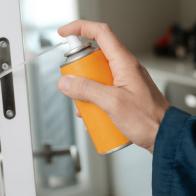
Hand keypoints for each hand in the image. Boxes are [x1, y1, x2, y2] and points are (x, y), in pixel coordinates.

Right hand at [58, 20, 168, 151]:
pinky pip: (102, 88)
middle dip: (80, 70)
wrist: (162, 134)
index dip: (80, 29)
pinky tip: (92, 113)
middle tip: (75, 85)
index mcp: (124, 63)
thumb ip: (88, 91)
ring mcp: (122, 80)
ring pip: (96, 75)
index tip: (64, 33)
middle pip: (94, 57)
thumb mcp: (113, 103)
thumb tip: (66, 82)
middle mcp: (123, 68)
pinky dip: (93, 98)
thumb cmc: (147, 119)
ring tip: (85, 106)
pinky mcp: (122, 92)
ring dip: (85, 88)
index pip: (101, 33)